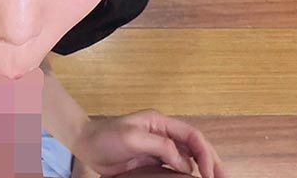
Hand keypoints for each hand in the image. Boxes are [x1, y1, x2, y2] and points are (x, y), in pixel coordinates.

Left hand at [71, 109, 226, 177]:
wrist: (85, 144)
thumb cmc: (105, 137)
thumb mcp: (131, 138)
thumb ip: (160, 146)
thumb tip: (184, 162)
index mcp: (160, 123)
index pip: (192, 135)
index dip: (206, 153)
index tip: (211, 172)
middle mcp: (163, 134)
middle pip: (196, 146)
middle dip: (211, 161)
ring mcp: (159, 148)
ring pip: (189, 157)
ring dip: (203, 168)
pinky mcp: (152, 161)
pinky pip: (176, 167)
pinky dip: (188, 175)